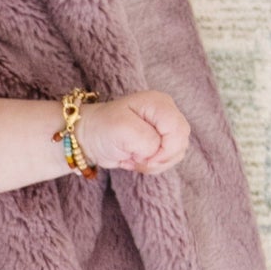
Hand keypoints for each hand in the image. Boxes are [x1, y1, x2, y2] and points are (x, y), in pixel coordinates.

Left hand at [73, 89, 191, 174]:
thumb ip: (146, 140)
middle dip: (159, 158)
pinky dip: (152, 165)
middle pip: (180, 142)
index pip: (178, 130)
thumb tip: (156, 152)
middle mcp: (167, 113)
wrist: (90, 136)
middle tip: (135, 158)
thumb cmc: (102, 128)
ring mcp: (165, 128)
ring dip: (155, 163)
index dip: (165, 149)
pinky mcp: (162, 141)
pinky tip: (136, 159)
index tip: (142, 156)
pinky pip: (169, 159)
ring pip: (177, 153)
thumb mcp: (121, 130)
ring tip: (133, 158)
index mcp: (159, 104)